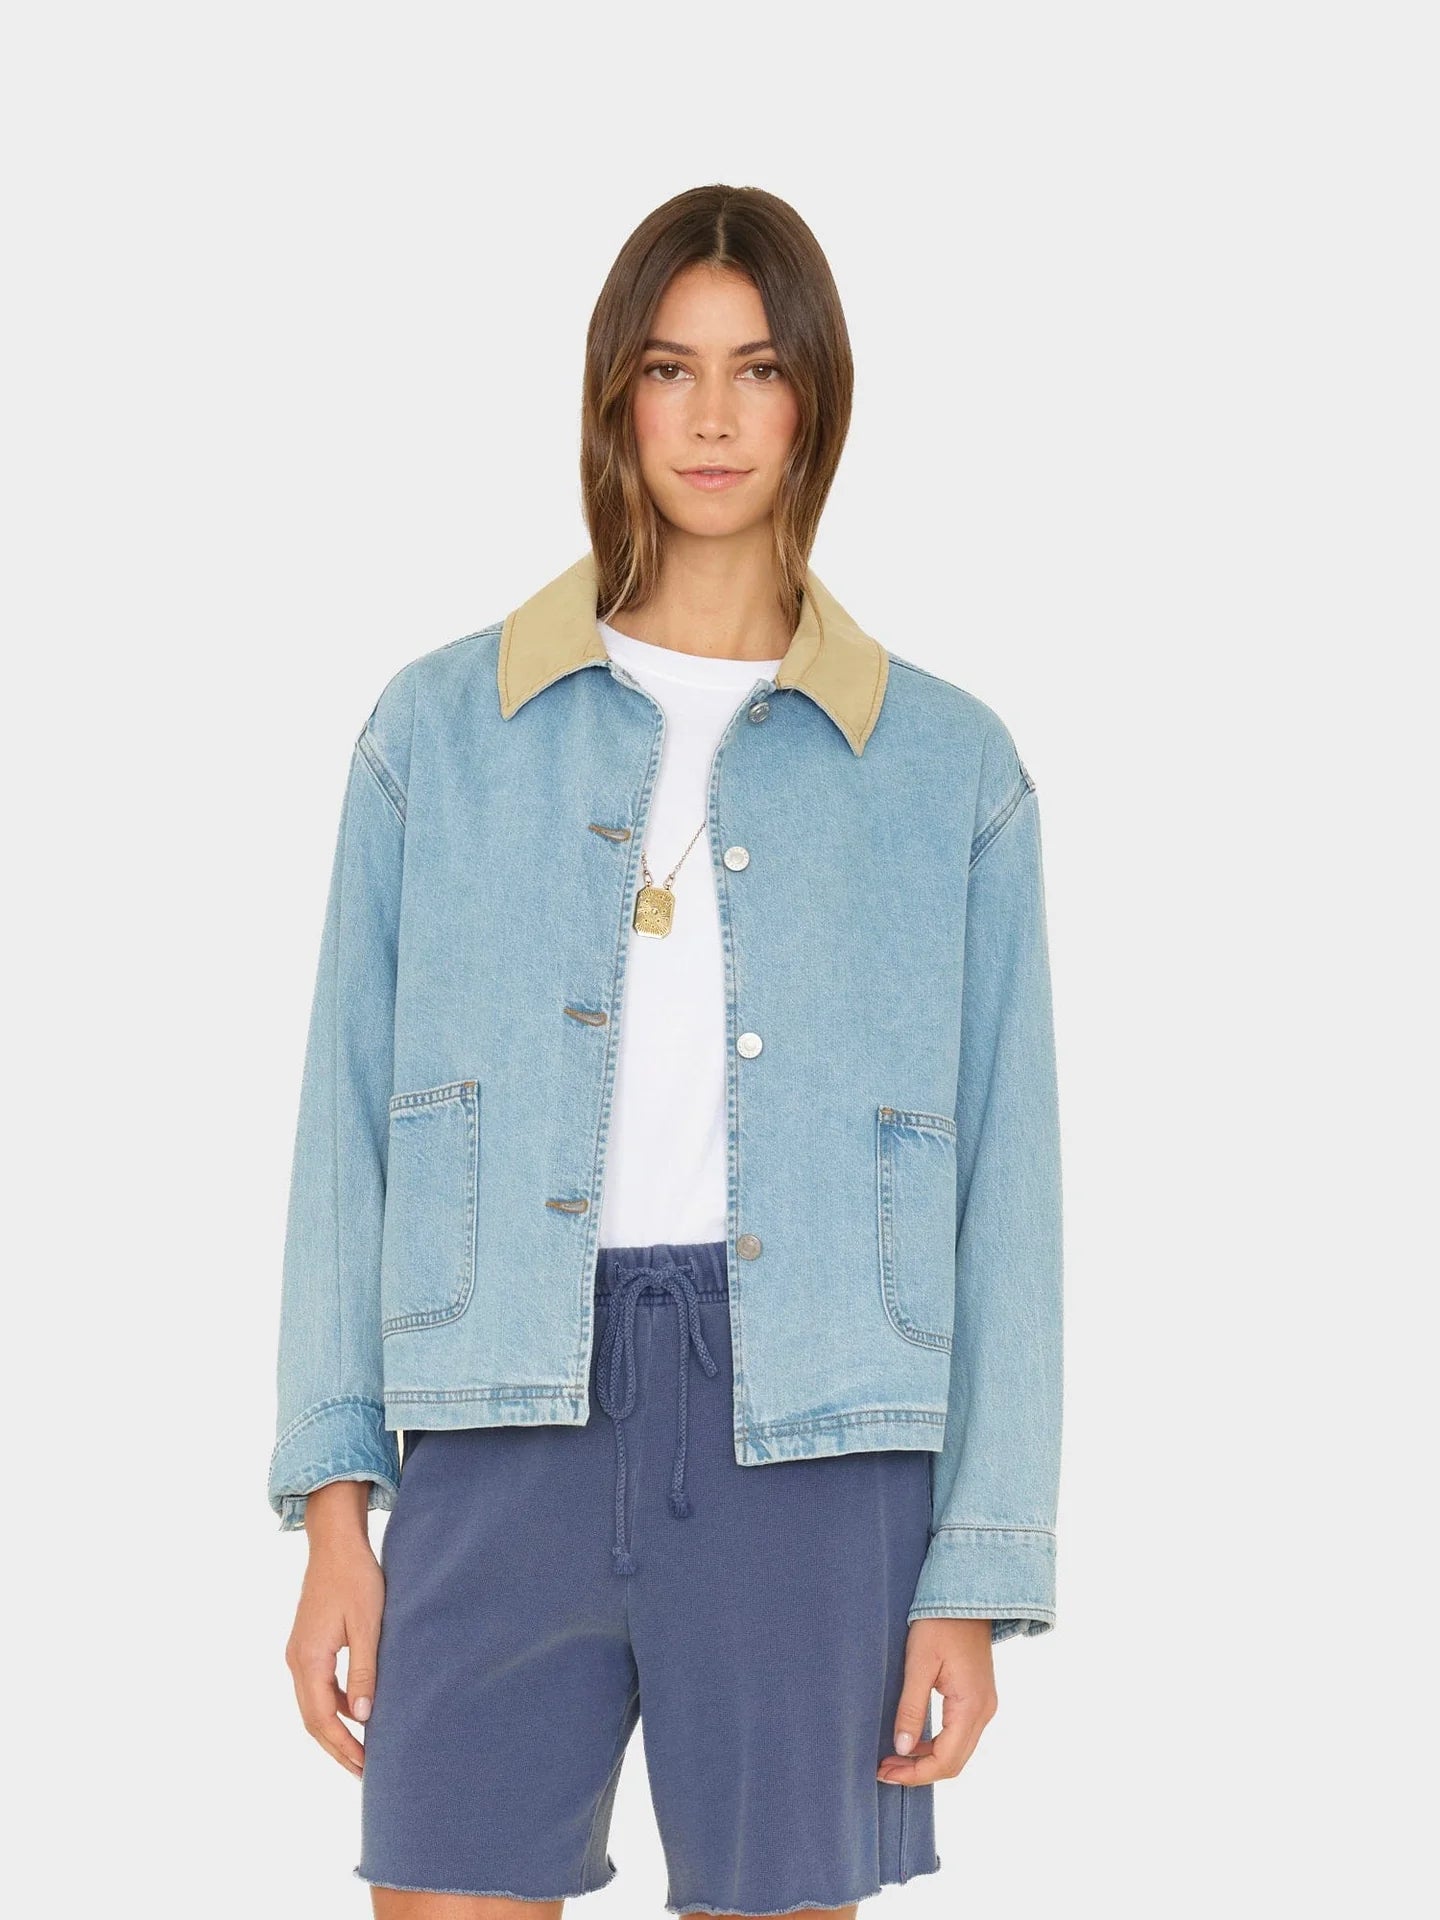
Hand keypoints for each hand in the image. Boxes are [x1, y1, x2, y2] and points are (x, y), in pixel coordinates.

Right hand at [284, 1486, 385, 1776]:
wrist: (335, 1543)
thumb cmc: (356, 1579)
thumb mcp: (368, 1626)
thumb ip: (365, 1671)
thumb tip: (364, 1718)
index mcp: (308, 1660)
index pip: (323, 1719)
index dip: (343, 1747)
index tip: (365, 1768)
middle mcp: (297, 1661)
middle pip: (313, 1719)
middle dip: (337, 1748)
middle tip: (364, 1772)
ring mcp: (299, 1654)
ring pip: (314, 1705)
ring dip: (336, 1729)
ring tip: (363, 1750)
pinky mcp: (308, 1645)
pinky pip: (318, 1687)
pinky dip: (336, 1706)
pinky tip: (360, 1712)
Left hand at [877, 1618, 996, 1784]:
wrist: (966, 1595)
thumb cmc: (940, 1623)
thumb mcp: (919, 1663)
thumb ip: (911, 1708)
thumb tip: (902, 1749)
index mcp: (971, 1706)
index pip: (946, 1760)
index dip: (915, 1773)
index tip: (885, 1772)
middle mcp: (984, 1712)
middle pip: (954, 1762)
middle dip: (919, 1771)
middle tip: (885, 1770)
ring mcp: (984, 1706)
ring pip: (958, 1751)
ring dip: (927, 1760)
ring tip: (893, 1758)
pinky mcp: (978, 1698)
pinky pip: (959, 1735)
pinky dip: (936, 1745)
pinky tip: (912, 1741)